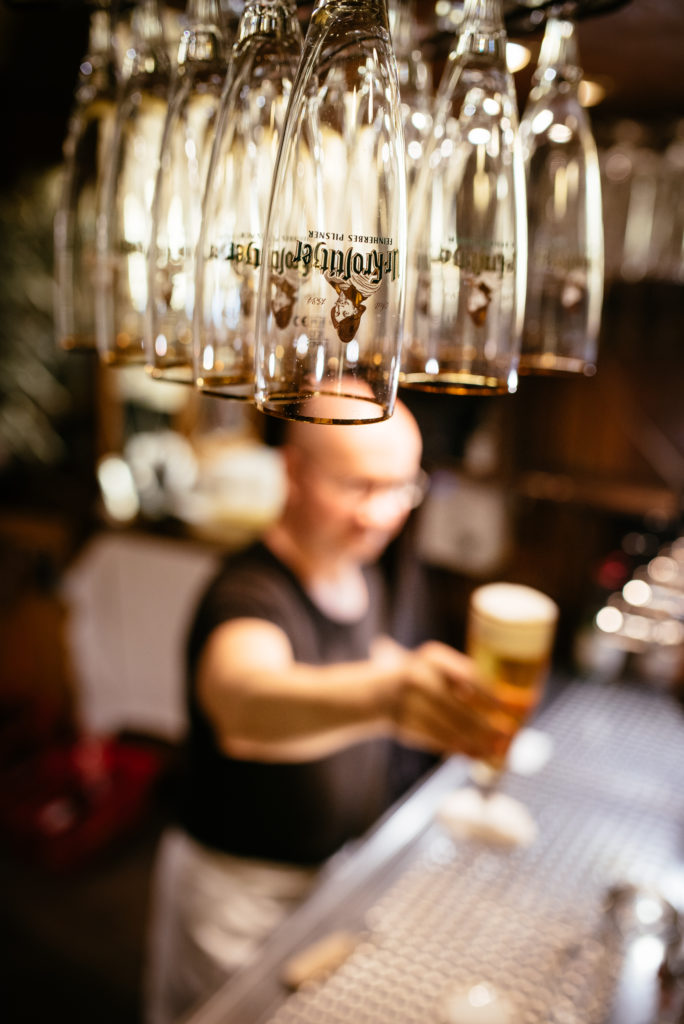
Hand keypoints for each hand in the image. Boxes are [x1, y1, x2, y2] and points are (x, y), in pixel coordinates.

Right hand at [385, 640, 519, 762]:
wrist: (379, 691)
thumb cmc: (425, 678)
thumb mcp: (442, 668)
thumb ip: (468, 682)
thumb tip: (513, 704)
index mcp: (434, 657)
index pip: (469, 676)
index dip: (492, 694)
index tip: (512, 706)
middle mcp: (418, 676)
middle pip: (458, 706)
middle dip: (486, 724)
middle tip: (509, 734)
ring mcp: (407, 701)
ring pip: (448, 727)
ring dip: (476, 741)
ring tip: (497, 750)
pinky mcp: (404, 725)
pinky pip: (437, 740)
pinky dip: (459, 749)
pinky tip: (476, 755)